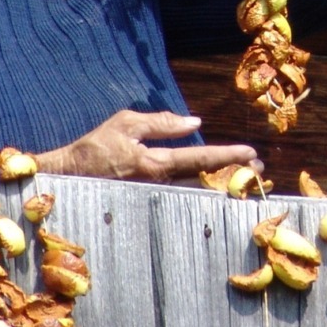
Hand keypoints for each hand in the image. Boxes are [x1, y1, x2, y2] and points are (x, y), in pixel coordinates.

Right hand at [34, 110, 258, 182]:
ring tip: (246, 178)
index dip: (227, 154)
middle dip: (234, 174)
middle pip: (205, 180)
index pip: (199, 158)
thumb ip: (162, 123)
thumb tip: (194, 122)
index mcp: (155, 164)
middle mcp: (159, 185)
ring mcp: (155, 197)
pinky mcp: (148, 203)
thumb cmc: (94, 148)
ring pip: (196, 191)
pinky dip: (201, 191)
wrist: (66, 179)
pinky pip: (181, 197)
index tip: (251, 153)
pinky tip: (216, 188)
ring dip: (222, 184)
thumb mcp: (126, 124)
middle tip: (261, 171)